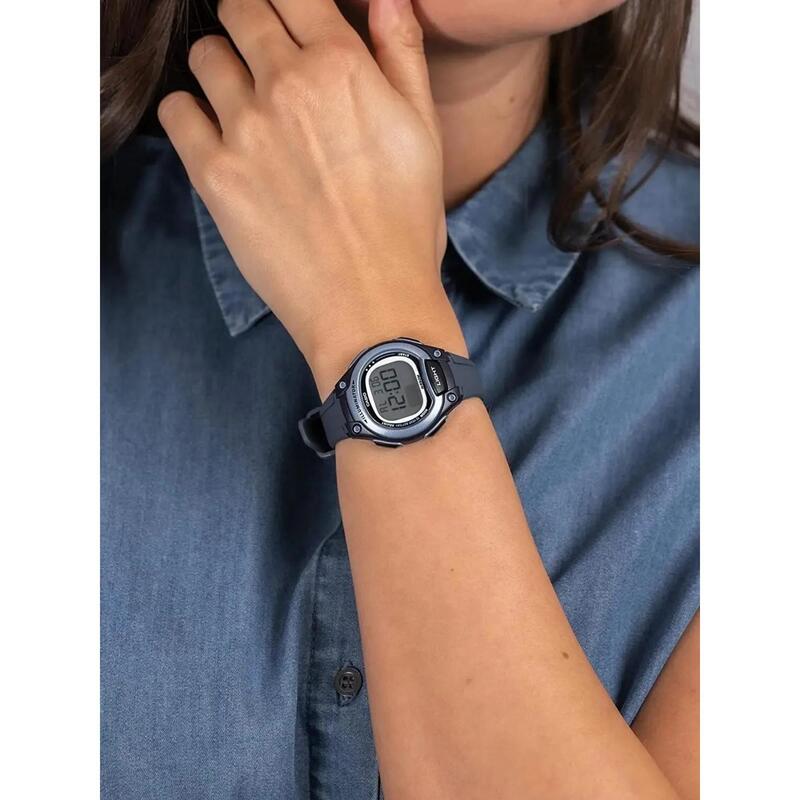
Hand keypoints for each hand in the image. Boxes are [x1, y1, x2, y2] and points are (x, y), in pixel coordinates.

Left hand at [159, 0, 463, 392]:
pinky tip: (214, 133)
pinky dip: (189, 111)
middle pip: (240, 11)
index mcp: (340, 66)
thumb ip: (402, 53)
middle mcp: (286, 85)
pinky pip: (177, 112)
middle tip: (261, 55)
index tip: (286, 18)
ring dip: (221, 67)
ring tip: (241, 101)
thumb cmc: (405, 226)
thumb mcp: (424, 133)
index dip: (286, 2)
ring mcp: (244, 130)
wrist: (370, 302)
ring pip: (206, 57)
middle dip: (249, 22)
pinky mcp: (214, 175)